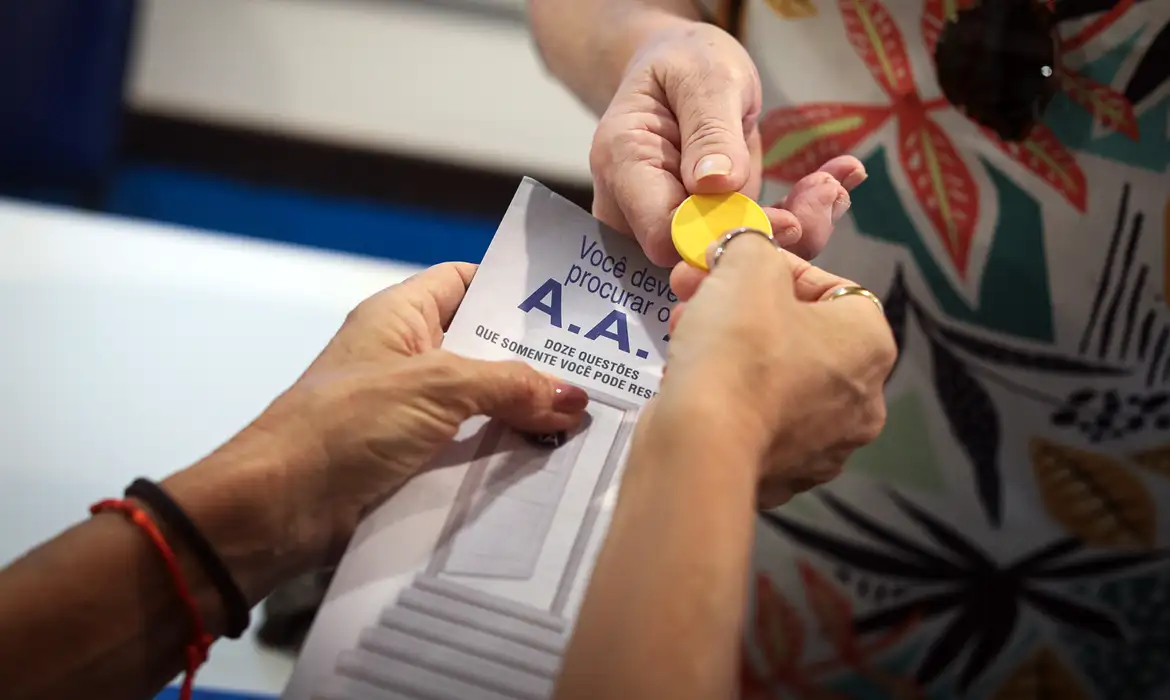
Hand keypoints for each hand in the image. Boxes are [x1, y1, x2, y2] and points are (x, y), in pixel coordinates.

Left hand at [175, 263, 589, 568]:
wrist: (277, 509)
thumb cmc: (347, 424)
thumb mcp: (435, 387)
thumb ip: (508, 385)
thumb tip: (575, 398)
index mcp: (399, 317)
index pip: (463, 281)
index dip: (511, 287)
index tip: (571, 305)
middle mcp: (405, 357)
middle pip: (481, 348)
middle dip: (534, 360)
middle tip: (600, 370)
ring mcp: (407, 413)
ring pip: (480, 404)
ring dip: (525, 414)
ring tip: (590, 418)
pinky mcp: (410, 462)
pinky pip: (468, 449)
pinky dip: (503, 454)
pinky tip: (551, 460)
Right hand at [590, 21, 866, 264]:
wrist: (682, 67)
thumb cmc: (685, 61)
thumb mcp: (704, 77)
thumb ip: (709, 131)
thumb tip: (715, 185)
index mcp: (624, 167)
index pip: (664, 234)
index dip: (721, 237)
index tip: (782, 218)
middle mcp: (639, 208)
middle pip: (699, 256)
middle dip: (771, 235)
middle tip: (829, 191)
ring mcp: (675, 221)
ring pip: (731, 255)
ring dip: (796, 226)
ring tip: (837, 181)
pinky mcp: (710, 223)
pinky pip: (752, 237)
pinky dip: (799, 215)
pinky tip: (839, 178)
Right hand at [652, 234, 895, 506]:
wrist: (702, 445)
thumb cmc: (739, 347)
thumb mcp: (746, 266)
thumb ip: (753, 245)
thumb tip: (747, 251)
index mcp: (871, 345)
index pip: (830, 289)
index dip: (776, 268)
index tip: (732, 262)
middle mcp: (862, 403)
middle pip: (798, 336)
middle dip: (744, 309)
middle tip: (698, 293)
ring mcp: (824, 449)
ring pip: (774, 381)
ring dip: (732, 352)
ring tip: (684, 332)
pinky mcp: (782, 479)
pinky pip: (755, 423)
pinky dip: (728, 400)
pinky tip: (691, 383)